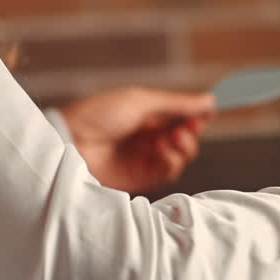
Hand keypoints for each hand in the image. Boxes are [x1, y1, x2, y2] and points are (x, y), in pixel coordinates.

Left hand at [59, 88, 215, 194]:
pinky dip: (172, 161)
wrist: (69, 142)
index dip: (195, 115)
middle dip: (192, 131)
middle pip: (184, 137)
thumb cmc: (98, 114)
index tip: (207, 112)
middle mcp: (146, 138)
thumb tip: (211, 100)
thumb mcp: (140, 101)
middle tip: (189, 126)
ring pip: (181, 157)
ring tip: (171, 138)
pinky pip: (168, 173)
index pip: (180, 117)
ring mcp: (144, 159)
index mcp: (145, 115)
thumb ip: (177, 104)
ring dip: (184, 146)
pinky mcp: (140, 179)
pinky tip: (162, 151)